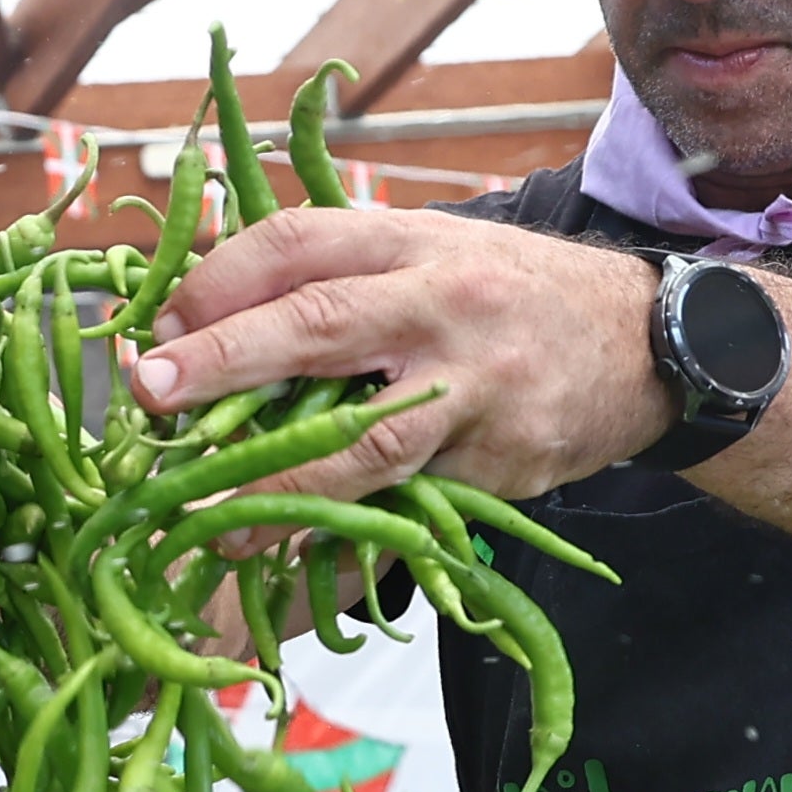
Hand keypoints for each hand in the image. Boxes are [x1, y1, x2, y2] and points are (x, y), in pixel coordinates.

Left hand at [128, 208, 673, 505]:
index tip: (158, 329)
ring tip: (207, 521)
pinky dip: (345, 529)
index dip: (215, 284)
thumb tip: (201, 320)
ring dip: (275, 483)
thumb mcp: (427, 253)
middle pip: (315, 327)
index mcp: (409, 240)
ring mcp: (475, 387)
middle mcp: (440, 304)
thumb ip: (335, 277)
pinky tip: (293, 550)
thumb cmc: (505, 295)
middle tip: (149, 393)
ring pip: (363, 439)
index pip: (294, 244)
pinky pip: (409, 502)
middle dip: (222, 361)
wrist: (642, 342)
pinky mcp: (500, 460)